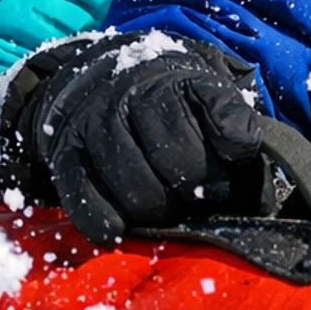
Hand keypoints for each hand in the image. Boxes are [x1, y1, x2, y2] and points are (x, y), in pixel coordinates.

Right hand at [0, 30, 268, 246]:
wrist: (97, 82)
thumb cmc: (164, 99)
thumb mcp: (201, 90)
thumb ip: (229, 113)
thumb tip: (244, 146)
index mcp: (167, 84)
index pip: (213, 133)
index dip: (224, 168)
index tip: (229, 177)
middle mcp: (125, 101)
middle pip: (180, 171)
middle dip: (198, 193)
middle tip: (198, 197)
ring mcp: (92, 130)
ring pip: (140, 195)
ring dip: (161, 213)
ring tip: (168, 208)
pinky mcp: (66, 160)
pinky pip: (87, 204)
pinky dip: (108, 224)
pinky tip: (124, 227)